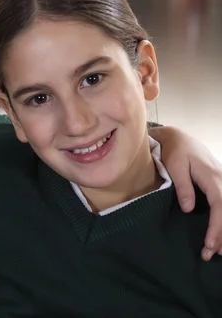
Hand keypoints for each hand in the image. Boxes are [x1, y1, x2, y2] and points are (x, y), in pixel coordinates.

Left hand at [150, 126, 221, 260]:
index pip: (220, 205)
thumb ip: (183, 187)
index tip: (209, 244)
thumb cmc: (175, 151)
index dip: (217, 226)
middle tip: (210, 254)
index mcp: (212, 177)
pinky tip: (220, 236)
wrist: (179, 138)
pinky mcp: (221, 186)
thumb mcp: (175, 166)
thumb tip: (189, 209)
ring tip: (216, 251)